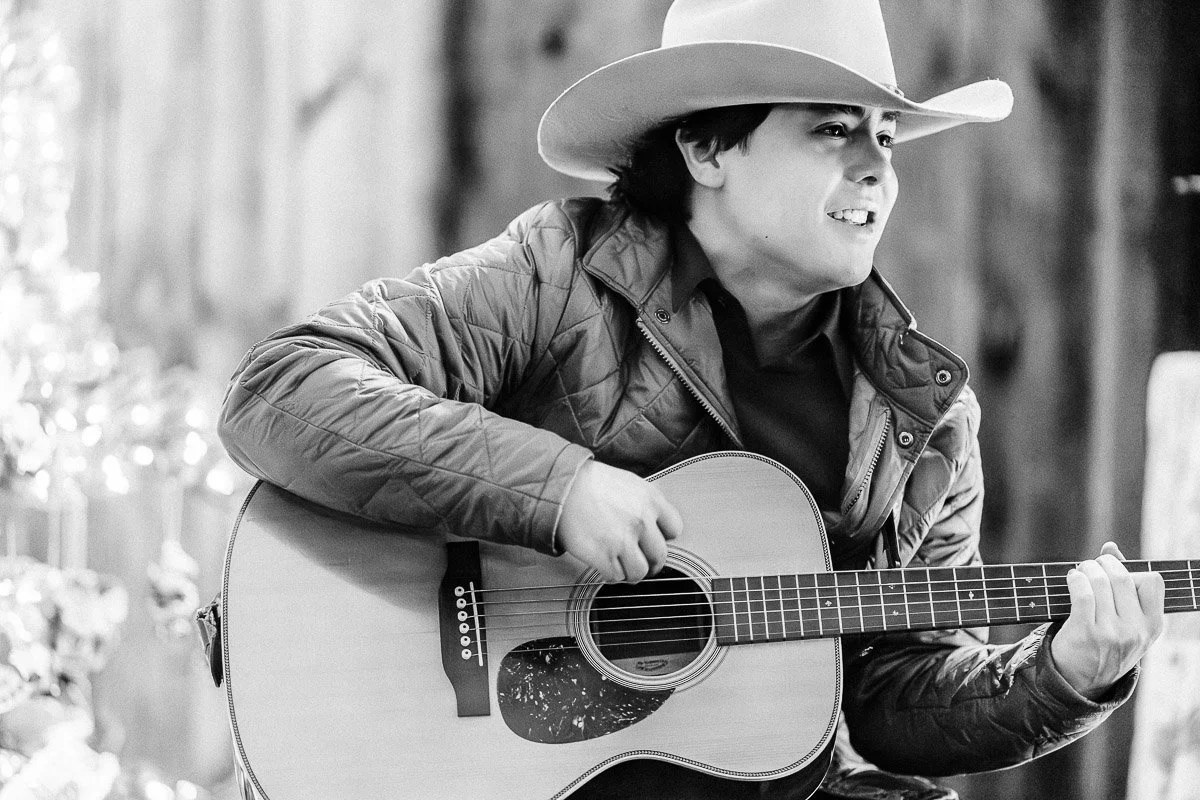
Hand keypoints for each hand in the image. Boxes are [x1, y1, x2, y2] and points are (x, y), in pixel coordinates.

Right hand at [557, 460, 682, 582]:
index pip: (674, 529)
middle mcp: (642, 521)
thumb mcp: (628, 483)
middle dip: (650, 560)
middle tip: (639, 560)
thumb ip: (646, 502)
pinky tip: (605, 566)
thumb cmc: (590, 483)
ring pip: (641, 572)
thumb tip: (656, 524)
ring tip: (622, 565)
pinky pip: (617, 577)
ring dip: (631, 572)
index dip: (662, 536)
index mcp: (651, 500)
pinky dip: (611, 574)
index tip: (651, 540)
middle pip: (660, 555)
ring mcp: (624, 540)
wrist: (561, 489)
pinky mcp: (605, 556)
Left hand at [1050, 542, 1164, 699]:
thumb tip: (1111, 547)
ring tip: (1080, 572)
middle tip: (1092, 566)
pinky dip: (1075, 579)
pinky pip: (1082, 593)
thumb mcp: (1126, 621)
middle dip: (1103, 563)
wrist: (1083, 681)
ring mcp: (1111, 633)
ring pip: (1100, 582)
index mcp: (1152, 626)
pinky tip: (1072, 579)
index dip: (1132, 570)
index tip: (1116, 572)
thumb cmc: (1105, 643)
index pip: (1152, 581)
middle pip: (1122, 577)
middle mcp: (1135, 630)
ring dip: (1086, 569)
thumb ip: (1122, 585)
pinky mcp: (1086, 633)